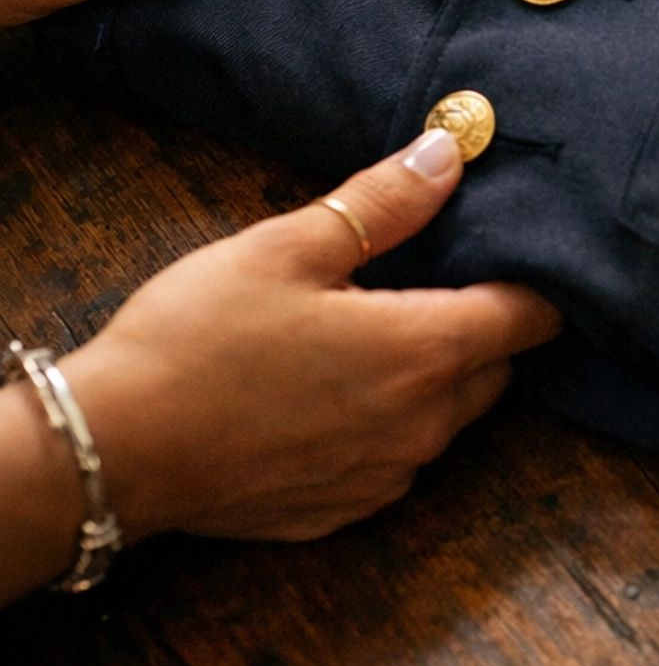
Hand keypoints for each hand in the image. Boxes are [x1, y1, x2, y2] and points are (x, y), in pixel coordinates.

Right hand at [59, 126, 559, 543]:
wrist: (114, 451)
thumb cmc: (197, 338)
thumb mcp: (289, 247)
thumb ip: (383, 204)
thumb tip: (449, 154)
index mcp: (424, 351)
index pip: (530, 317)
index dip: (536, 280)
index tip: (521, 250)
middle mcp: (423, 426)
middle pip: (495, 368)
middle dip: (481, 325)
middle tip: (433, 279)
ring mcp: (385, 477)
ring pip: (447, 417)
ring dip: (433, 377)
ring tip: (374, 330)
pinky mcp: (344, 511)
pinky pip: (396, 458)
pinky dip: (386, 423)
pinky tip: (331, 392)